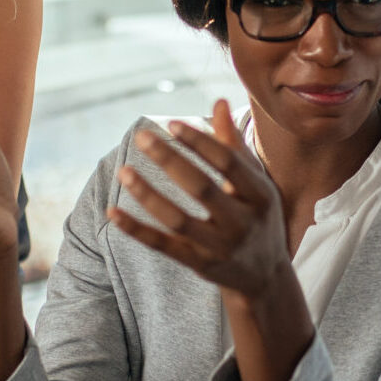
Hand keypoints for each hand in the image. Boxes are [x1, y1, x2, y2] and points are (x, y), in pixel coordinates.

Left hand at [107, 103, 289, 300]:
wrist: (266, 279)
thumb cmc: (259, 218)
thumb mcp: (257, 184)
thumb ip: (234, 145)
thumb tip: (219, 101)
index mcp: (261, 195)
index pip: (228, 163)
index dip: (200, 142)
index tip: (172, 124)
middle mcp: (243, 223)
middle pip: (201, 188)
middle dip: (170, 160)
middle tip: (142, 137)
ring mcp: (221, 248)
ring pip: (178, 220)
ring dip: (148, 195)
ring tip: (124, 171)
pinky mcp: (201, 266)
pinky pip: (164, 246)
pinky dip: (137, 230)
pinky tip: (113, 212)